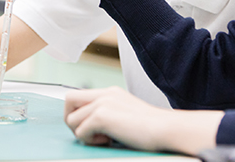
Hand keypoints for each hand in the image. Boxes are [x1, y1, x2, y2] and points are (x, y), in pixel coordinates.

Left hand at [64, 87, 221, 153]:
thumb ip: (110, 114)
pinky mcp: (101, 116)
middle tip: (89, 134)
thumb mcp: (127, 114)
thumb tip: (92, 127)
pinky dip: (90, 141)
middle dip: (72, 119)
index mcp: (110, 93)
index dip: (79, 113)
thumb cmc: (152, 129)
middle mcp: (104, 94)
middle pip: (69, 100)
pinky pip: (80, 131)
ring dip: (83, 134)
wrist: (166, 129)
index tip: (92, 128)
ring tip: (104, 139)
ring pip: (72, 119)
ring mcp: (102, 103)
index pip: (80, 96)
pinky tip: (109, 141)